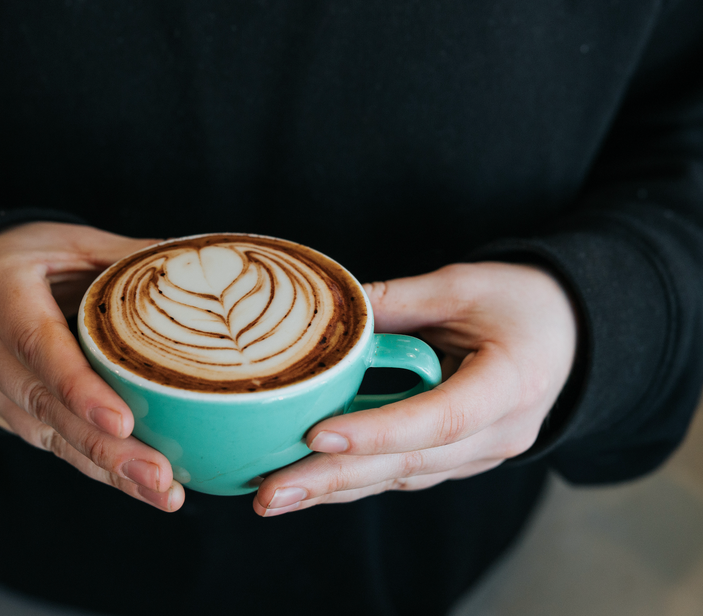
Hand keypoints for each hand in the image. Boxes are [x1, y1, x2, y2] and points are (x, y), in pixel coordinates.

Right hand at [0, 222, 184, 510]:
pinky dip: (97, 467)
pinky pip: (51, 444)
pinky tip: (140, 486)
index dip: (77, 387)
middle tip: (159, 475)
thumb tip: (196, 264)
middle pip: (44, 405)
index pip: (36, 344)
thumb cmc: (23, 257)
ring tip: (164, 492)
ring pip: (49, 436)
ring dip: (108, 470)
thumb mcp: (68, 241)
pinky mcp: (3, 414)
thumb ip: (124, 257)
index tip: (123, 424)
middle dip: (104, 448)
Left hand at [253, 262, 577, 515]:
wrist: (567, 334)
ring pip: (400, 478)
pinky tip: (307, 482)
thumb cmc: (520, 303)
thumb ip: (398, 299)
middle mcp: (500, 434)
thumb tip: (330, 309)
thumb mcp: (463, 285)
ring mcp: (480, 454)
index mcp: (512, 384)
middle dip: (335, 480)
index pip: (441, 418)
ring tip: (273, 495)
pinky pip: (402, 474)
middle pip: (410, 464)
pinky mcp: (458, 459)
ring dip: (335, 489)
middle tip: (271, 494)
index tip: (317, 434)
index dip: (379, 431)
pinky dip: (354, 479)